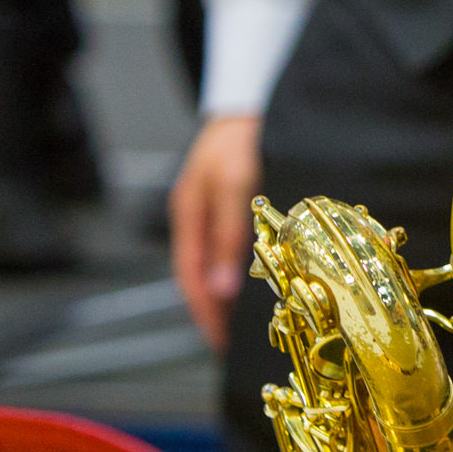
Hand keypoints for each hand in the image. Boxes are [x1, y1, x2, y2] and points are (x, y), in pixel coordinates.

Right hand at [170, 112, 262, 344]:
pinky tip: (264, 286)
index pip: (190, 279)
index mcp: (189, 217)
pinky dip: (245, 274)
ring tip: (253, 327)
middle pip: (202, 278)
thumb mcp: (235, 185)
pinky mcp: (236, 207)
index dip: (205, 314)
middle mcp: (198, 219)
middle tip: (239, 347)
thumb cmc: (240, 139)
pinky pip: (235, 251)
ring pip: (219, 267)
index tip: (221, 345)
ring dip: (232, 297)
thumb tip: (221, 290)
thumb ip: (228, 236)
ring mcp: (215, 213)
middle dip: (218, 313)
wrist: (250, 104)